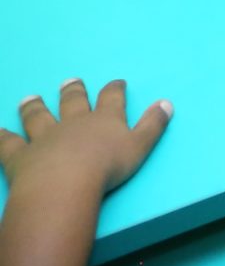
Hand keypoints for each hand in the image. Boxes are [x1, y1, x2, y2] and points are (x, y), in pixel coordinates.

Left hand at [0, 80, 170, 201]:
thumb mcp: (140, 147)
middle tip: (70, 81)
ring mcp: (44, 137)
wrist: (64, 184)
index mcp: (104, 120)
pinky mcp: (21, 155)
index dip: (115, 90)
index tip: (116, 82)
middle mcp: (73, 123)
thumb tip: (167, 102)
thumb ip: (153, 125)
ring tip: (31, 98)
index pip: (112, 98)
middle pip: (72, 102)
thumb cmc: (106, 167)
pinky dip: (3, 136)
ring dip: (35, 107)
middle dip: (73, 91)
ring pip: (39, 117)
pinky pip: (9, 143)